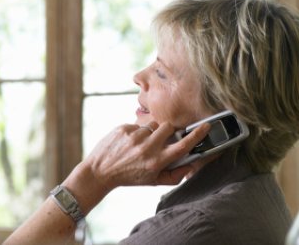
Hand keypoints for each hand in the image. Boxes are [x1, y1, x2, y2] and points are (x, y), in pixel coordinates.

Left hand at [83, 121, 210, 190]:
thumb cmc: (129, 177)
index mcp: (157, 161)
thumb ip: (174, 176)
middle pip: (169, 128)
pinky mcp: (123, 129)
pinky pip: (137, 125)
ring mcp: (135, 136)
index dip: (196, 135)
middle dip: (168, 131)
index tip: (205, 126)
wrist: (100, 171)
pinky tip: (128, 144)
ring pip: (153, 125)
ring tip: (140, 144)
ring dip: (150, 133)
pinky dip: (135, 132)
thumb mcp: (152, 181)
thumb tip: (191, 165)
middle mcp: (147, 148)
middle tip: (160, 140)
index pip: (183, 146)